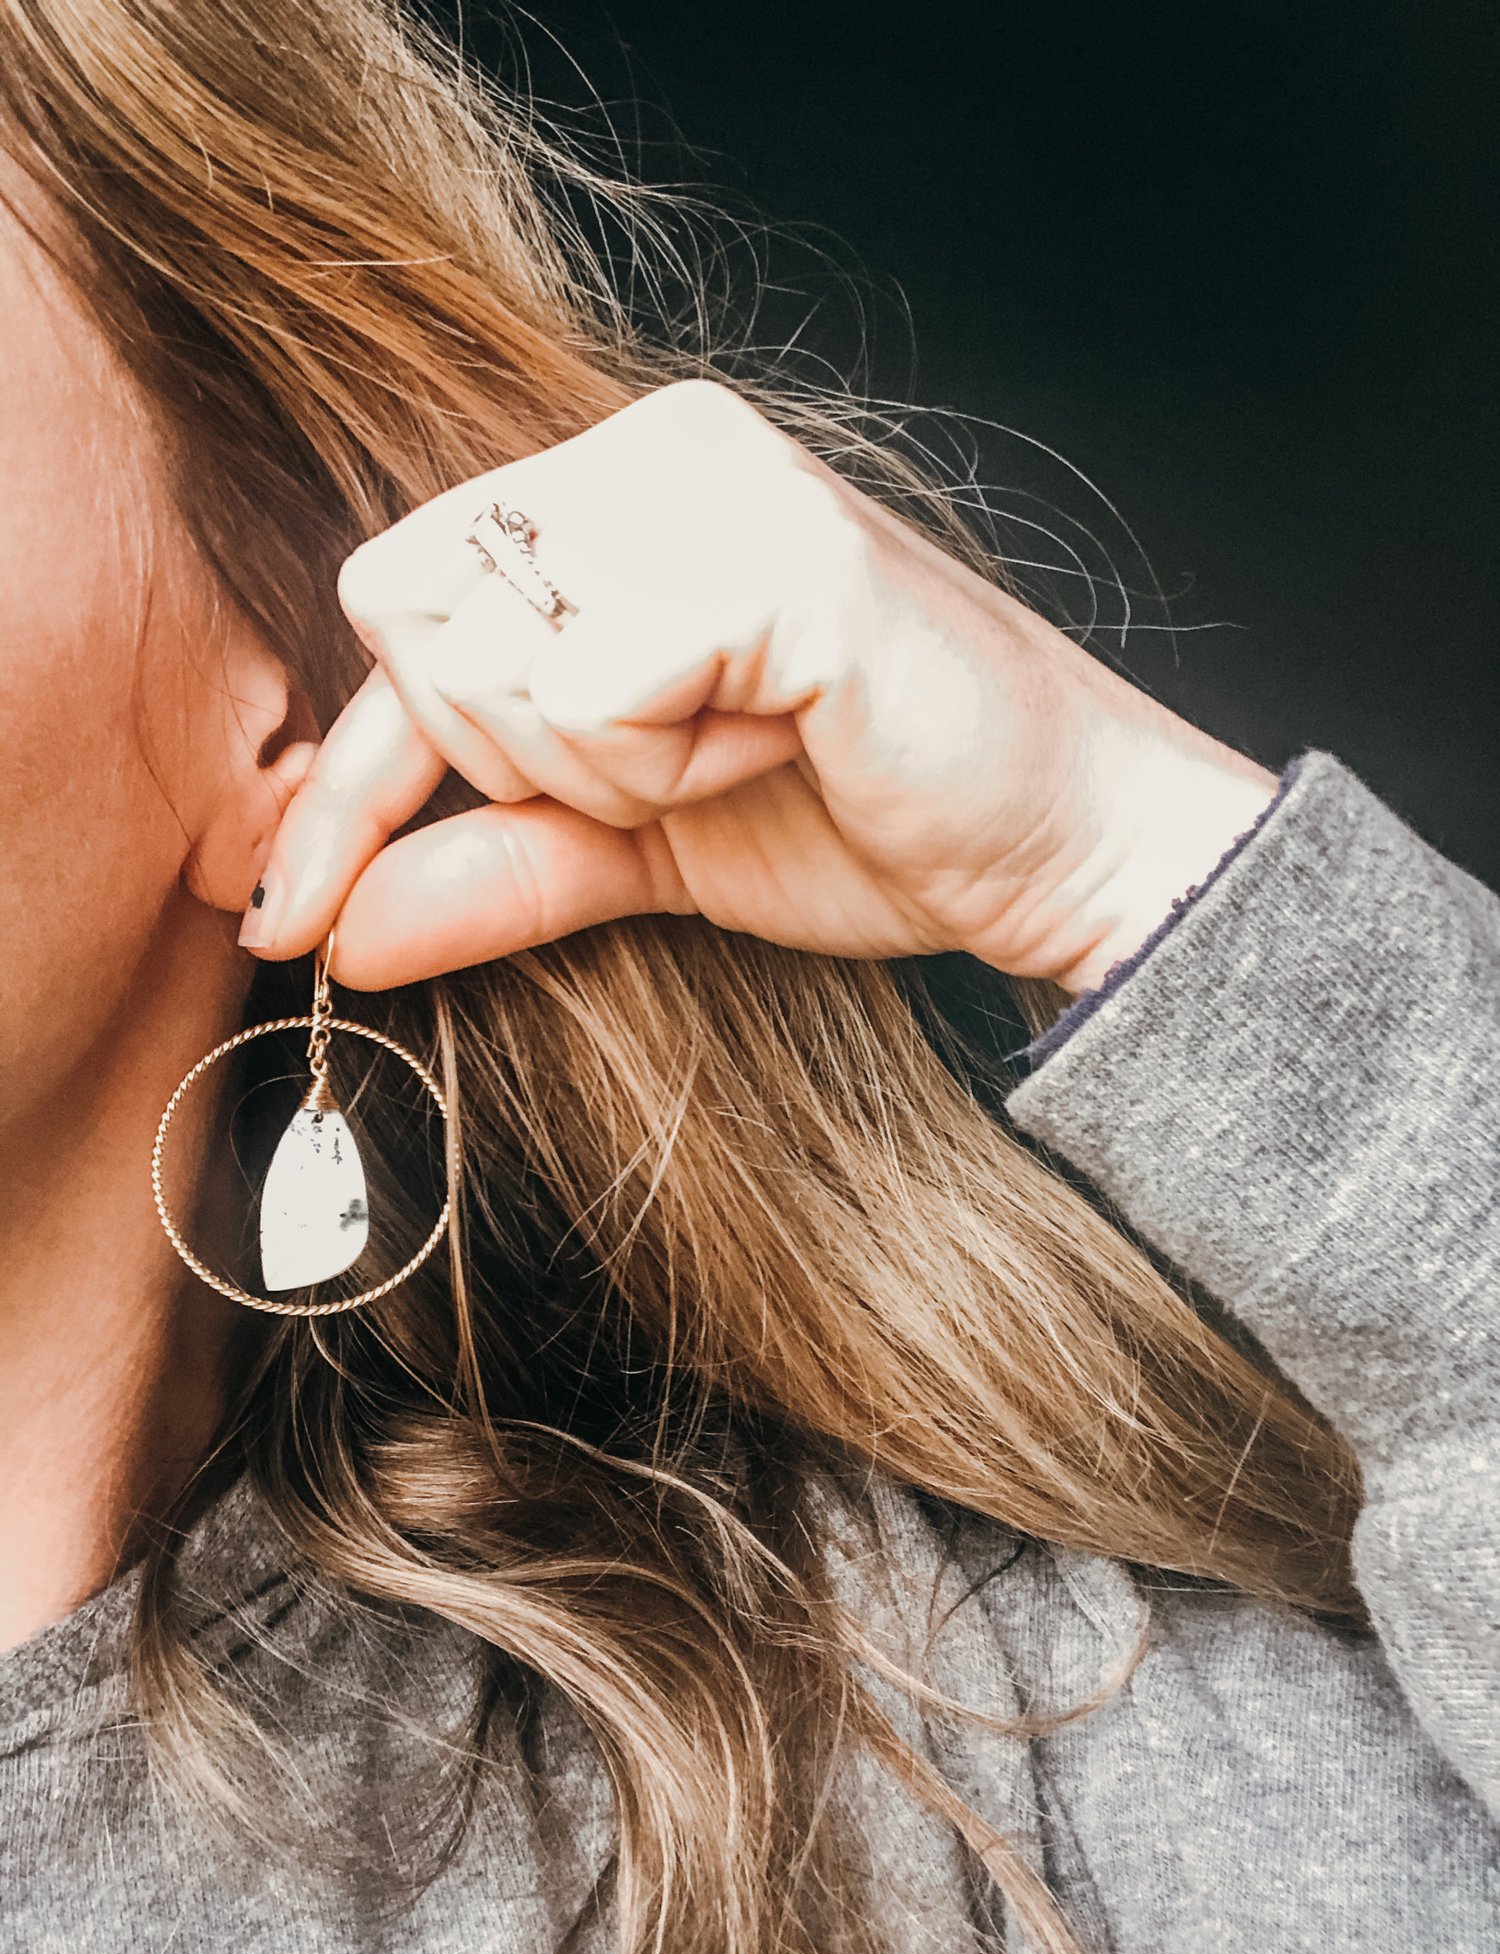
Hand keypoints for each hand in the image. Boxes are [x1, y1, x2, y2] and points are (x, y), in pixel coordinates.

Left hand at [238, 378, 1277, 993]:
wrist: (1053, 849)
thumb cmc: (867, 821)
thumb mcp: (639, 847)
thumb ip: (493, 862)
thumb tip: (333, 931)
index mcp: (616, 484)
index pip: (397, 610)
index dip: (347, 781)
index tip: (297, 915)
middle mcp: (653, 445)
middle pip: (412, 618)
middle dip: (513, 762)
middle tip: (664, 778)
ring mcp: (715, 480)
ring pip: (494, 658)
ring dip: (604, 770)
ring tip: (742, 752)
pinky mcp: (772, 550)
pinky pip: (595, 686)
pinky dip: (663, 767)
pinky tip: (779, 742)